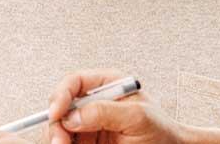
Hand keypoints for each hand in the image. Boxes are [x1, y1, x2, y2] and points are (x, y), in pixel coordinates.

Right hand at [46, 69, 185, 143]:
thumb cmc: (162, 132)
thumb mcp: (138, 117)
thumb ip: (105, 111)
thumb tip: (73, 115)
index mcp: (108, 85)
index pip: (75, 82)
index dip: (62, 95)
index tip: (57, 113)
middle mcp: (95, 102)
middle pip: (61, 105)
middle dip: (56, 122)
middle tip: (60, 140)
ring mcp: (89, 123)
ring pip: (60, 125)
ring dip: (58, 136)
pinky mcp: (87, 140)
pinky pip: (67, 140)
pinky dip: (64, 143)